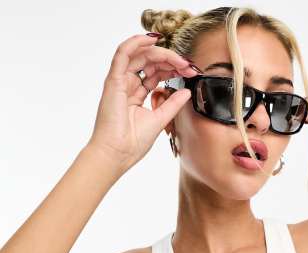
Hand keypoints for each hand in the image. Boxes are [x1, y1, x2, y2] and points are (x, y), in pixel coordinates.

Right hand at [86, 33, 198, 172]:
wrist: (117, 154)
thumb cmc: (132, 143)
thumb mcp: (160, 120)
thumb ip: (173, 104)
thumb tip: (187, 91)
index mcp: (137, 94)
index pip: (156, 73)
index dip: (174, 69)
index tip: (191, 72)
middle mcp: (128, 85)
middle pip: (150, 62)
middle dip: (171, 60)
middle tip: (189, 66)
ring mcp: (120, 81)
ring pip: (140, 55)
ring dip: (161, 53)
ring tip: (178, 59)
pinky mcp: (114, 81)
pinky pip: (123, 53)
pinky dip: (136, 43)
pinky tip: (153, 39)